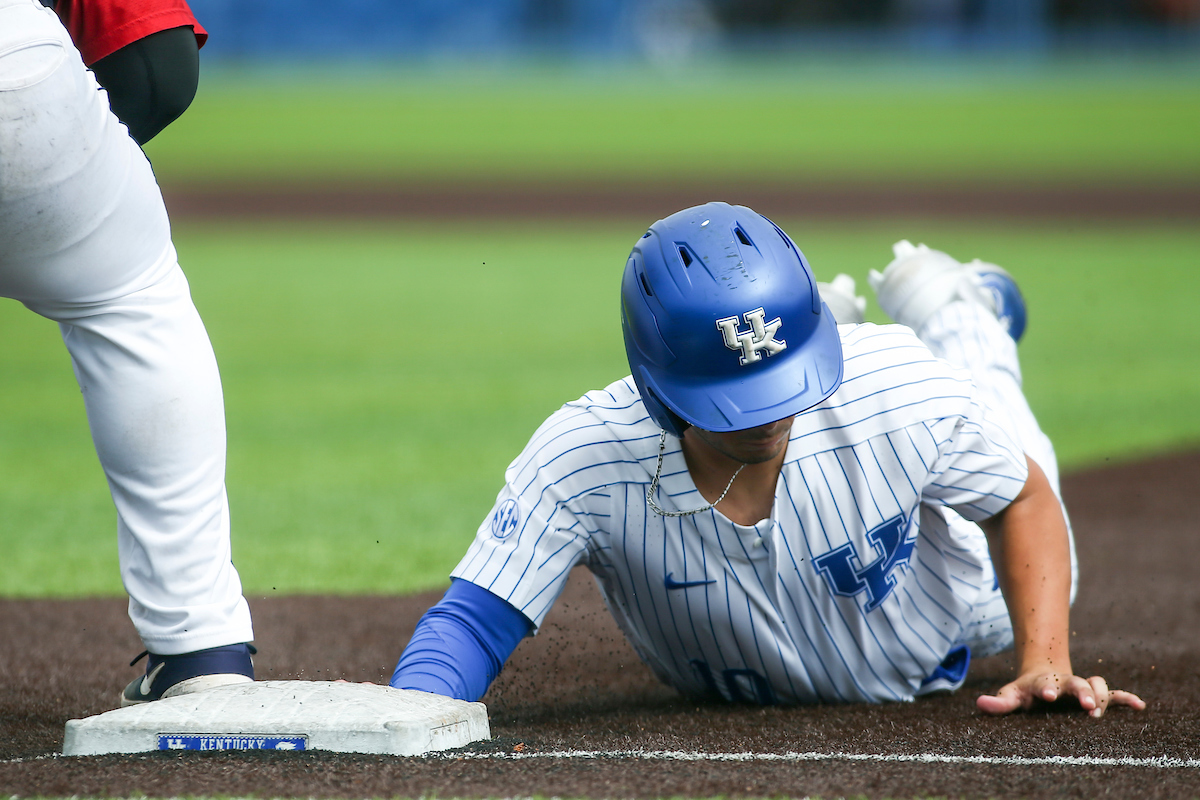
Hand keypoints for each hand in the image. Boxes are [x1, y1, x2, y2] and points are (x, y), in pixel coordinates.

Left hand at [977, 671, 1145, 716]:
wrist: (1044, 676)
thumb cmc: (1026, 692)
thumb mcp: (1011, 695)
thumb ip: (999, 702)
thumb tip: (980, 704)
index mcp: (1044, 682)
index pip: (1044, 684)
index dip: (1045, 688)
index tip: (1047, 694)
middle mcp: (1066, 683)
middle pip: (1076, 683)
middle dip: (1082, 692)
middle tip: (1086, 706)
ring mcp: (1082, 687)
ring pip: (1097, 685)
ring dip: (1102, 696)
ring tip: (1100, 711)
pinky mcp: (1095, 695)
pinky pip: (1113, 695)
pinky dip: (1126, 699)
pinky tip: (1139, 706)